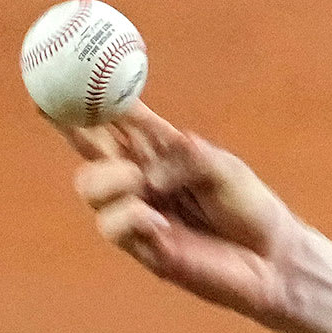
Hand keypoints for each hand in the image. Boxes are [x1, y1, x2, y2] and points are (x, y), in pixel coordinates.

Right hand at [60, 104, 313, 325]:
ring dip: (110, 179)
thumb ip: (184, 156)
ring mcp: (137, 211)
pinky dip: (131, 217)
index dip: (84, 99)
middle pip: (88, 147)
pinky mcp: (143, 247)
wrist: (272, 257)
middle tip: (75, 119)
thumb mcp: (222, 167)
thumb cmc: (248, 206)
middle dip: (73, 128)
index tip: (59, 75)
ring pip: (89, 186)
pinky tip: (159, 222)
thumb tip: (145, 171)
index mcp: (156, 150)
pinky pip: (113, 225)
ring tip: (142, 182)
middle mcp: (139, 177)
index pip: (112, 119)